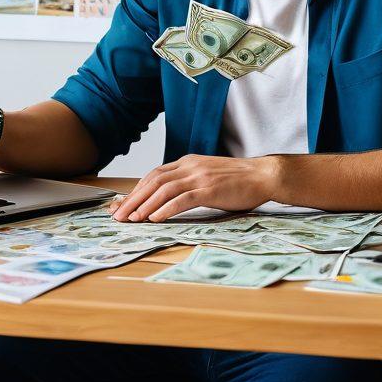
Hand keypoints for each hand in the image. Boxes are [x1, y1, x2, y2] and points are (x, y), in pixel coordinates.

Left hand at [110, 154, 281, 221]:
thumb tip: (167, 199)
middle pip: (153, 181)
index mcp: (187, 163)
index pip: (154, 175)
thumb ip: (189, 182)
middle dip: (133, 199)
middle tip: (118, 215)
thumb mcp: (207, 176)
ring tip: (132, 219)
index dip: (135, 190)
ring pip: (163, 190)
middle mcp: (190, 167)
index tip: (122, 205)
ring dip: (145, 205)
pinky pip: (182, 198)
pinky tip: (155, 218)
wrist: (264, 175)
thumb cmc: (238, 181)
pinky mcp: (210, 189)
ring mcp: (199, 177)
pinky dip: (166, 209)